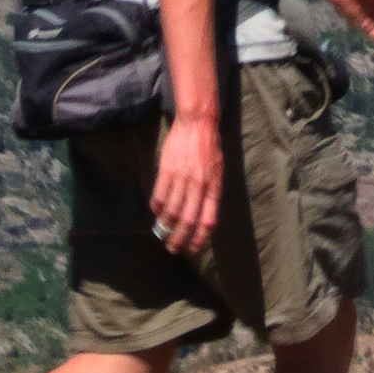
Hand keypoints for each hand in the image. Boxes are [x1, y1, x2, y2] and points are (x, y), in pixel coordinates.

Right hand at [148, 107, 227, 257]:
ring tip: (161, 233)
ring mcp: (182, 178)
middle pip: (188, 220)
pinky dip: (156, 206)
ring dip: (165, 225)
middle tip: (173, 248)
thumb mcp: (218, 172)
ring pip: (171, 210)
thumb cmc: (210, 148)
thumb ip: (211, 193)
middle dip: (179, 238)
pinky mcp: (167, 169)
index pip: (208, 220)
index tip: (193, 249)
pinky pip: (160, 194)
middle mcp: (199, 185)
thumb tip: (204, 215)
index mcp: (213, 187)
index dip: (200, 238)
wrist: (198, 124)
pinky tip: (156, 211)